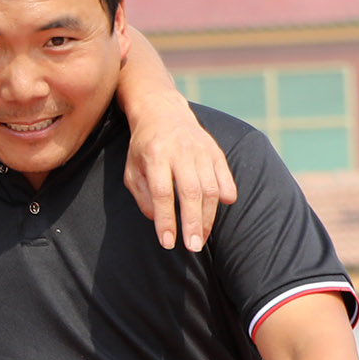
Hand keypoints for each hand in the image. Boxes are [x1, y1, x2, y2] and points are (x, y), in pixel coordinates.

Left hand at [121, 85, 236, 251]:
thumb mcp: (132, 170)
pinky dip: (226, 193)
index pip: (162, 193)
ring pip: (210, 187)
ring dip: (208, 216)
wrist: (163, 112)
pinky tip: (222, 208)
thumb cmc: (143, 148)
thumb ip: (143, 196)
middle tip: (193, 247)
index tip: (168, 243)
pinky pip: (225, 175)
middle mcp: (181, 151)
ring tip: (201, 237)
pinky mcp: (215, 150)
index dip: (166, 220)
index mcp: (155, 155)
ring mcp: (201, 149)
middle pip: (191, 192)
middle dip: (193, 223)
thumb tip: (159, 221)